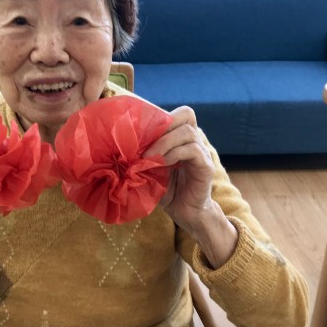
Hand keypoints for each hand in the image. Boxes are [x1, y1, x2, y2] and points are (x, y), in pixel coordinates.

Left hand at [143, 106, 214, 231]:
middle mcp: (194, 141)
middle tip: (145, 141)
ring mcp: (202, 152)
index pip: (177, 114)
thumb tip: (121, 144)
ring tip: (148, 157)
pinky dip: (173, 154)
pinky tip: (161, 164)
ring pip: (188, 132)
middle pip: (186, 114)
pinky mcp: (206, 166)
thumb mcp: (150, 168)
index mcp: (181, 138)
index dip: (159, 117)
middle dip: (163, 124)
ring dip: (164, 142)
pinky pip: (192, 150)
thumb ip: (143, 154)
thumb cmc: (166, 190)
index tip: (139, 133)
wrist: (185, 213)